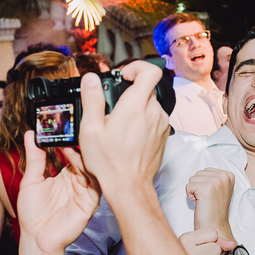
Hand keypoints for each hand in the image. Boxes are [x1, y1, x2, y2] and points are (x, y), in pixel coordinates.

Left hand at [16, 133, 99, 254]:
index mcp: (66, 176)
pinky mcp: (90, 203)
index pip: (72, 153)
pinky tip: (78, 161)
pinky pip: (94, 184)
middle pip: (85, 159)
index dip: (68, 140)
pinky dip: (88, 171)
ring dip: (83, 155)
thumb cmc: (33, 214)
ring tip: (72, 144)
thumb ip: (34, 158)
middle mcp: (78, 182)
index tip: (62, 127)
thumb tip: (30, 134)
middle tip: (71, 131)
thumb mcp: (31, 180)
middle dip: (80, 145)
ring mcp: (85, 192)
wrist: (36, 239)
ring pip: (92, 168)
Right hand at [75, 61, 168, 206]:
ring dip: (136, 107)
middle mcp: (154, 112)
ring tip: (118, 124)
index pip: (150, 71)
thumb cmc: (110, 162)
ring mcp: (161, 124)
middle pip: (146, 88)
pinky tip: (128, 135)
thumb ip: (91, 99)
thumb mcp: (91, 129)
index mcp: (136, 106)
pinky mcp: (163, 135)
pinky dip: (142, 120)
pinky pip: (154, 118)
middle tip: (112, 106)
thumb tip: (91, 79)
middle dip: (129, 92)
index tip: (123, 76)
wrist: (129, 186)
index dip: (136, 67)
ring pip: (150, 104)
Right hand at [179, 227, 228, 254]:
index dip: (211, 240)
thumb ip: (216, 240)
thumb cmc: (182, 254)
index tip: (202, 244)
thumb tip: (232, 245)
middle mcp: (187, 252)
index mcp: (186, 239)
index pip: (213, 234)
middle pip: (216, 249)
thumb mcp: (195, 241)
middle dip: (212, 254)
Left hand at [187, 168, 235, 247]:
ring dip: (194, 191)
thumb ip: (213, 177)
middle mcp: (224, 176)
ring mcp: (216, 181)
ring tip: (204, 201)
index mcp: (228, 175)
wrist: (215, 226)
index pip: (205, 170)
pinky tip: (200, 203)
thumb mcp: (219, 189)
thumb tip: (203, 172)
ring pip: (192, 179)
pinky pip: (188, 186)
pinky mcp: (206, 188)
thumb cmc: (214, 210)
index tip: (212, 195)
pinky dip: (190, 196)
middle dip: (198, 186)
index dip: (204, 183)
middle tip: (207, 199)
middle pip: (198, 173)